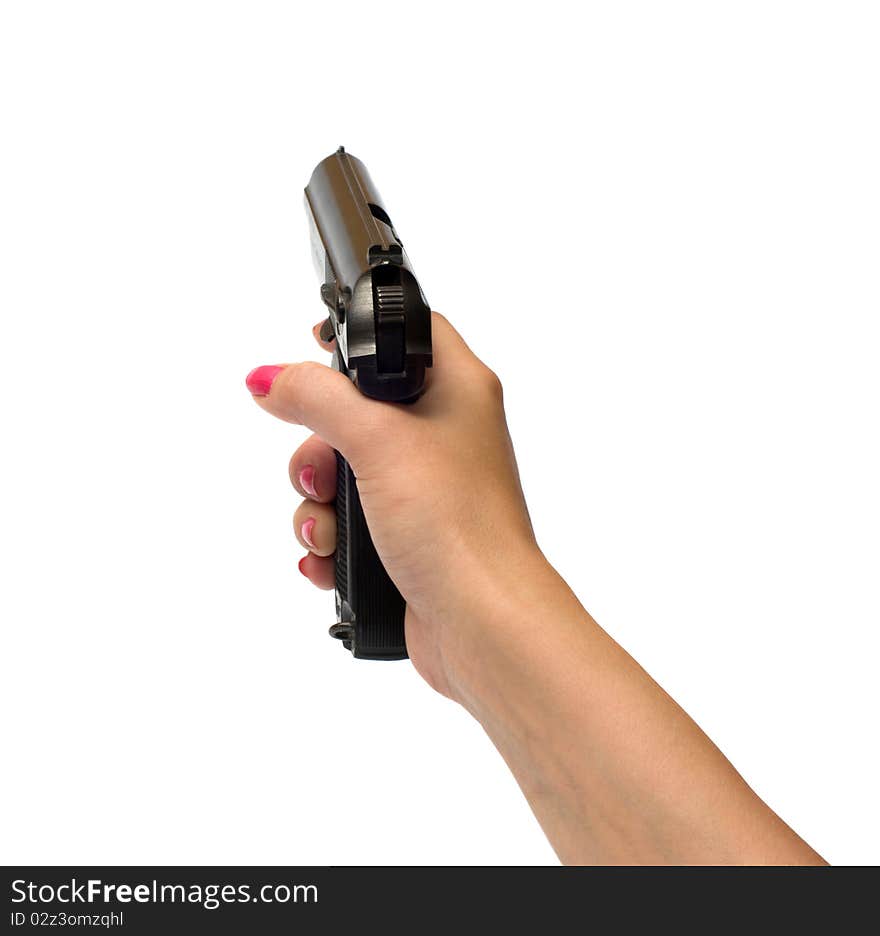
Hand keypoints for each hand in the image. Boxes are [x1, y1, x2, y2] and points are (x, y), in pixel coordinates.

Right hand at [245, 312, 541, 698]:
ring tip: (328, 532)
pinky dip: (331, 538)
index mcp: (458, 390)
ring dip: (318, 504)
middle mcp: (446, 433)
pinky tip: (328, 559)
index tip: (314, 346)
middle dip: (318, 447)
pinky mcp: (409, 534)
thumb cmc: (456, 525)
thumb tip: (270, 378)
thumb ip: (317, 398)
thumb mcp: (377, 440)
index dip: (359, 333)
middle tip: (323, 474)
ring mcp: (427, 488)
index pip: (409, 331)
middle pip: (356, 409)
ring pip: (345, 471)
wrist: (481, 623)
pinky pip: (351, 521)